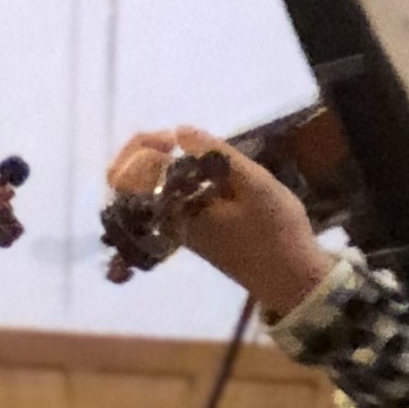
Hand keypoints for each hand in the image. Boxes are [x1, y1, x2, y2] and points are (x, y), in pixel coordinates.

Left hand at [107, 126, 332, 317]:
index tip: (173, 140)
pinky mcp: (185, 228)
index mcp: (171, 209)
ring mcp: (171, 225)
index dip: (141, 146)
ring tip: (189, 150)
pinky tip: (201, 168)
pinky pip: (162, 197)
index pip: (125, 176)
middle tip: (173, 140)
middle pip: (123, 181)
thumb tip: (181, 130)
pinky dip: (172, 176)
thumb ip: (216, 156)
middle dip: (140, 150)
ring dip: (157, 162)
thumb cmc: (276, 230)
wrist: (285, 276)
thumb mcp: (255, 184)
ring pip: (142, 189)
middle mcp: (163, 219)